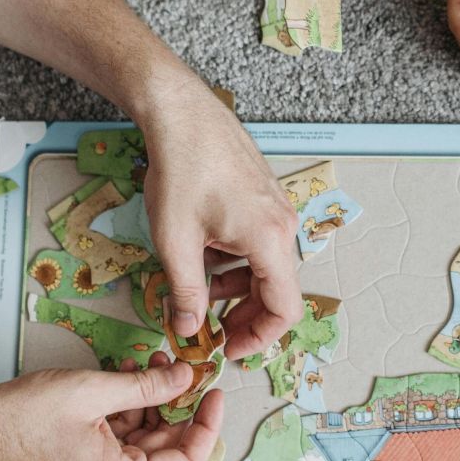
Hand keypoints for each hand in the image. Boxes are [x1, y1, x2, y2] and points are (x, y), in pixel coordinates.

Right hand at [0, 357, 224, 460]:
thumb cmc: (18, 415)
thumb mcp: (91, 390)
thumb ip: (146, 387)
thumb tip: (185, 377)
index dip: (206, 426)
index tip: (212, 393)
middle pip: (164, 451)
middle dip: (174, 406)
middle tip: (177, 366)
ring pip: (141, 443)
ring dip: (148, 404)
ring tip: (145, 365)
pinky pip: (118, 443)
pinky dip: (125, 413)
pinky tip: (121, 379)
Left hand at [138, 83, 300, 357]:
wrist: (182, 113)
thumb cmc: (181, 169)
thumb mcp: (175, 241)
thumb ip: (186, 293)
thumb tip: (189, 329)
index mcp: (269, 240)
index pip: (284, 309)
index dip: (258, 338)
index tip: (227, 348)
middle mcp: (283, 225)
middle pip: (276, 290)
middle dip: (242, 316)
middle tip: (208, 330)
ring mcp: (276, 209)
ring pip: (264, 267)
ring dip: (234, 287)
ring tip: (195, 289)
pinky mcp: (263, 197)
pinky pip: (258, 243)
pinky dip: (234, 260)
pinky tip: (202, 253)